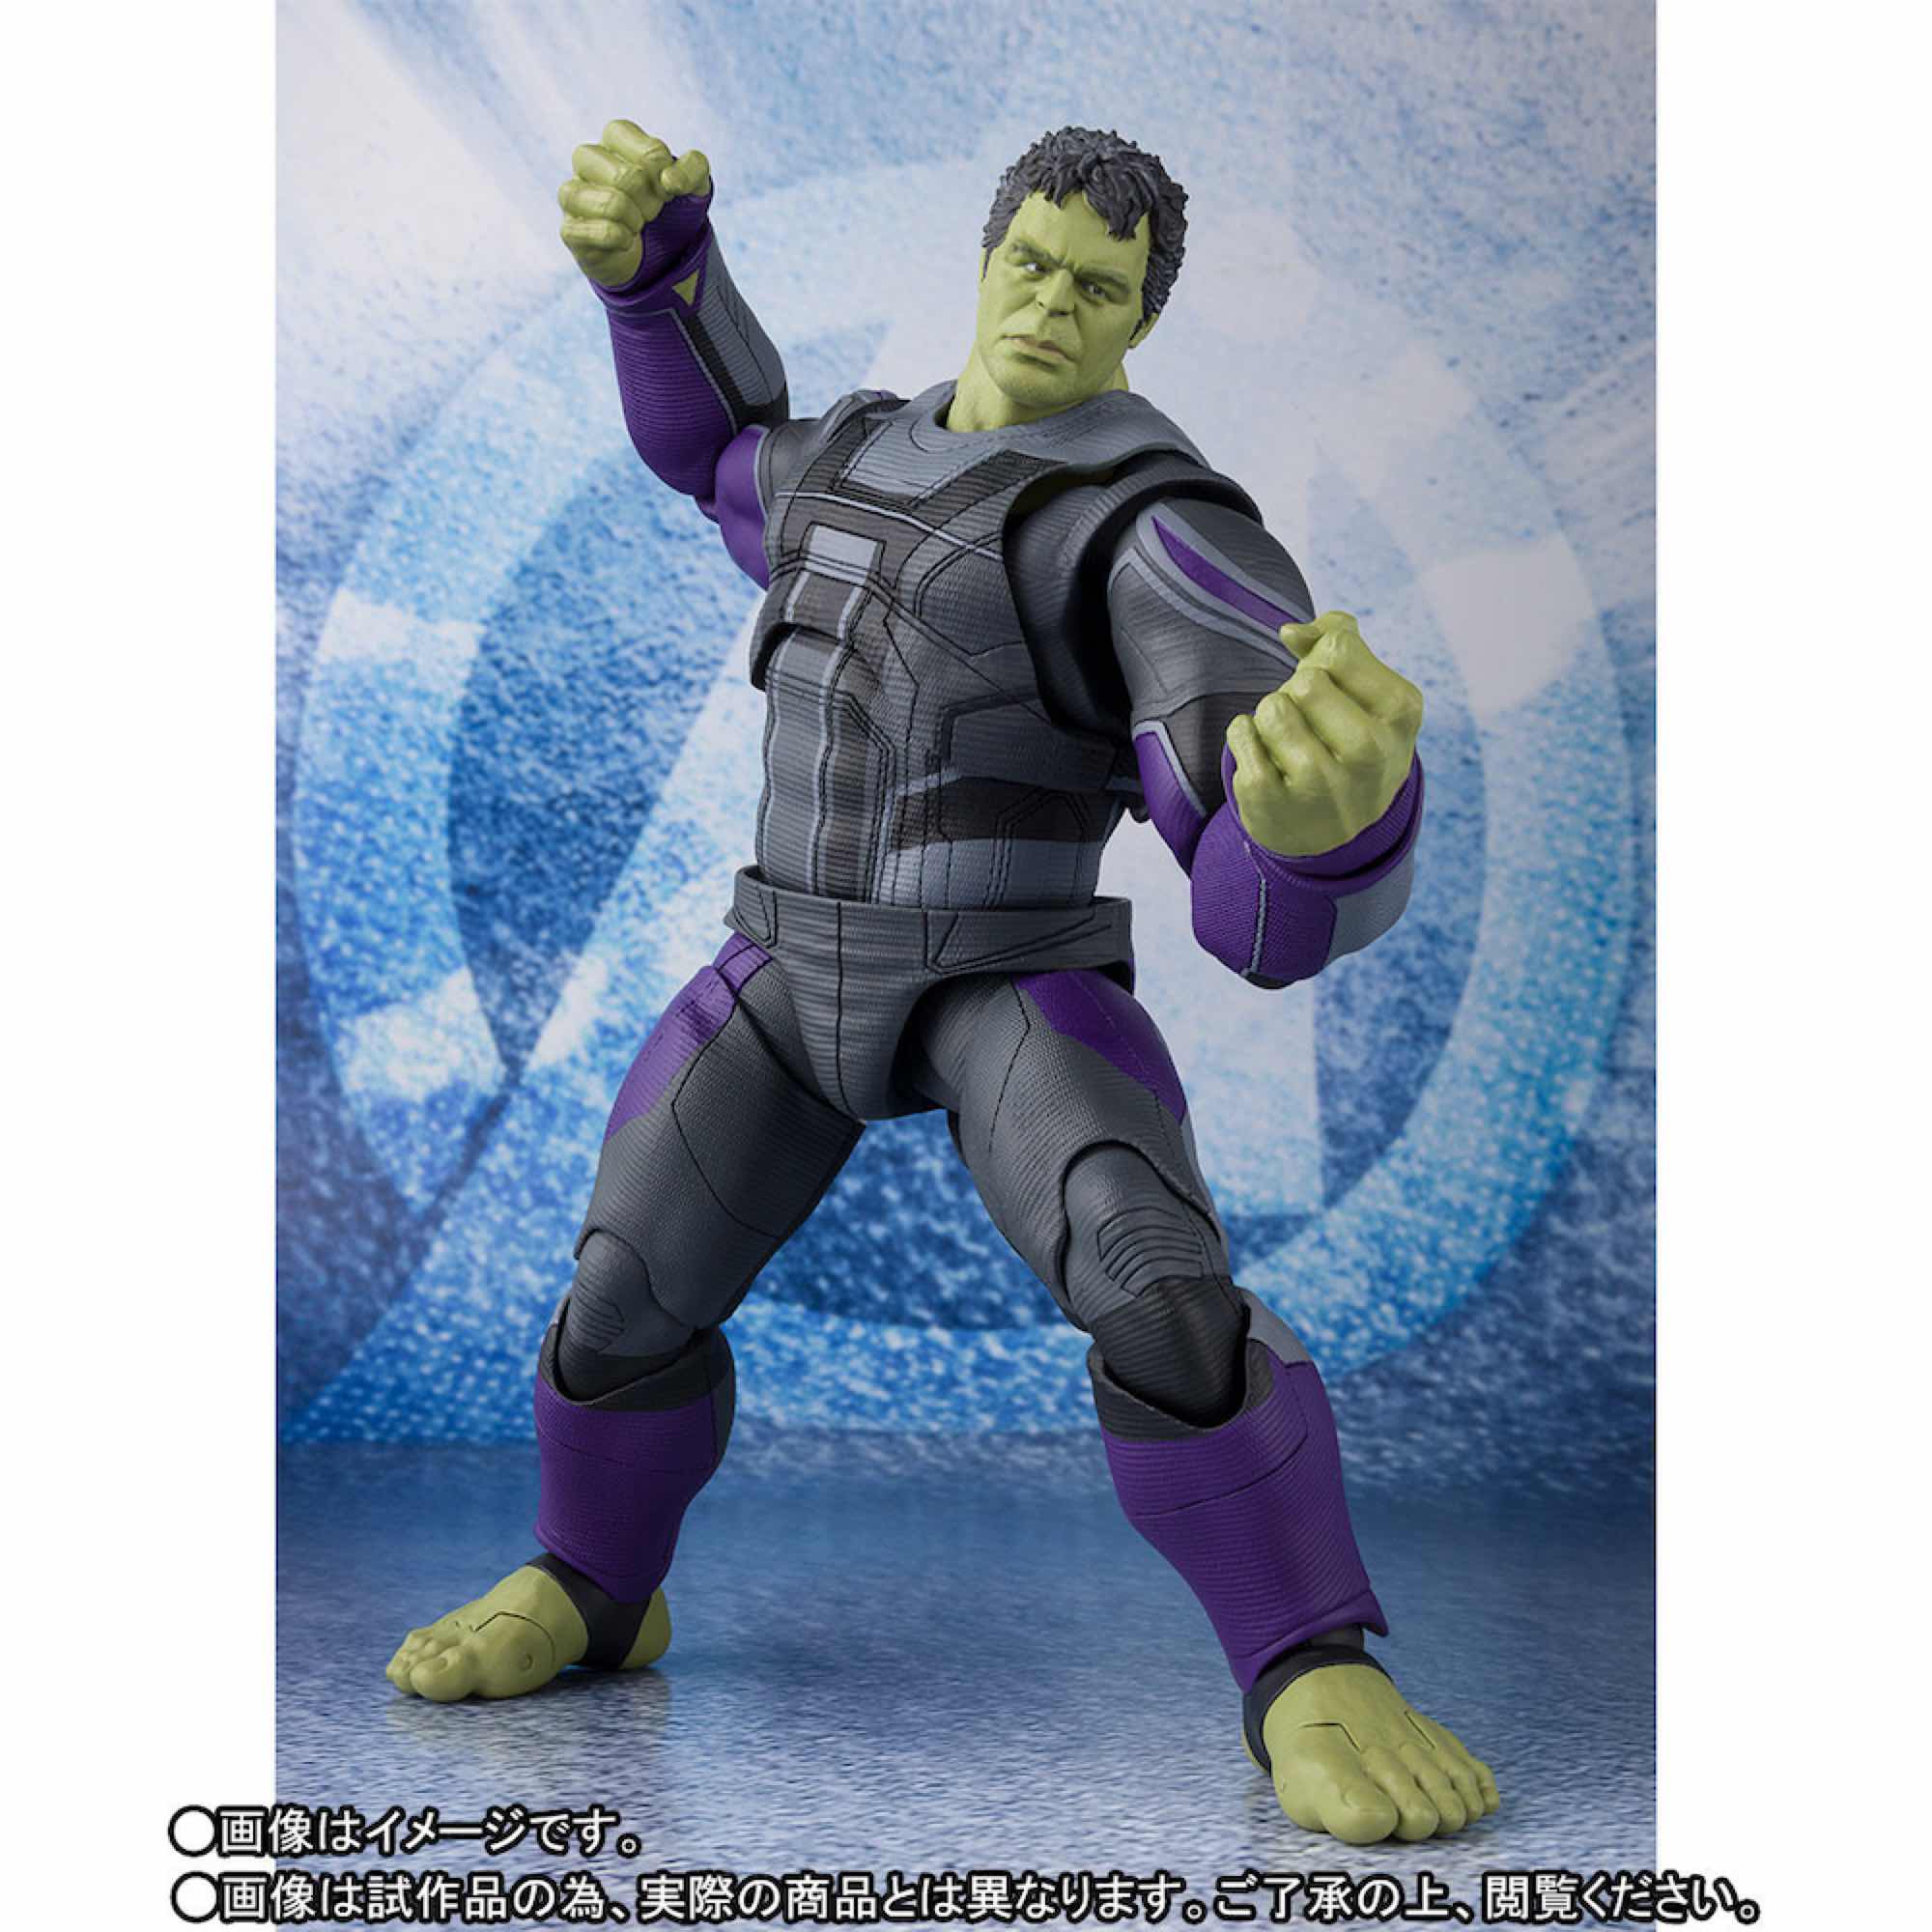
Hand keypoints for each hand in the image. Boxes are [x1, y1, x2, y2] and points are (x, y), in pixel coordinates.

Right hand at [557, 120, 711, 287]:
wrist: (650, 252)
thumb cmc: (667, 207)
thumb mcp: (694, 184)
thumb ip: (694, 167)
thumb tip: (669, 181)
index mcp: (616, 138)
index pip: (651, 153)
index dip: (667, 178)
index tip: (667, 190)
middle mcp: (588, 159)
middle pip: (629, 179)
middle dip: (651, 203)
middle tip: (650, 210)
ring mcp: (574, 193)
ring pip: (611, 204)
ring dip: (635, 220)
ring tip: (635, 224)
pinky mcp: (570, 228)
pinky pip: (597, 232)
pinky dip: (620, 239)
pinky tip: (625, 241)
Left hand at [1227, 611, 1422, 857]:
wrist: (1335, 836)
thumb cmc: (1349, 743)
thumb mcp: (1368, 693)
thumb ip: (1337, 640)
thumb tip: (1291, 633)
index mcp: (1401, 713)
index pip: (1338, 649)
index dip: (1324, 662)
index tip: (1336, 693)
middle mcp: (1370, 752)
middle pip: (1305, 681)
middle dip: (1298, 693)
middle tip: (1312, 727)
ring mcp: (1321, 784)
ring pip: (1271, 707)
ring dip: (1271, 718)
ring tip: (1290, 747)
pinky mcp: (1272, 803)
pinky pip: (1240, 733)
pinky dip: (1245, 739)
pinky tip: (1268, 764)